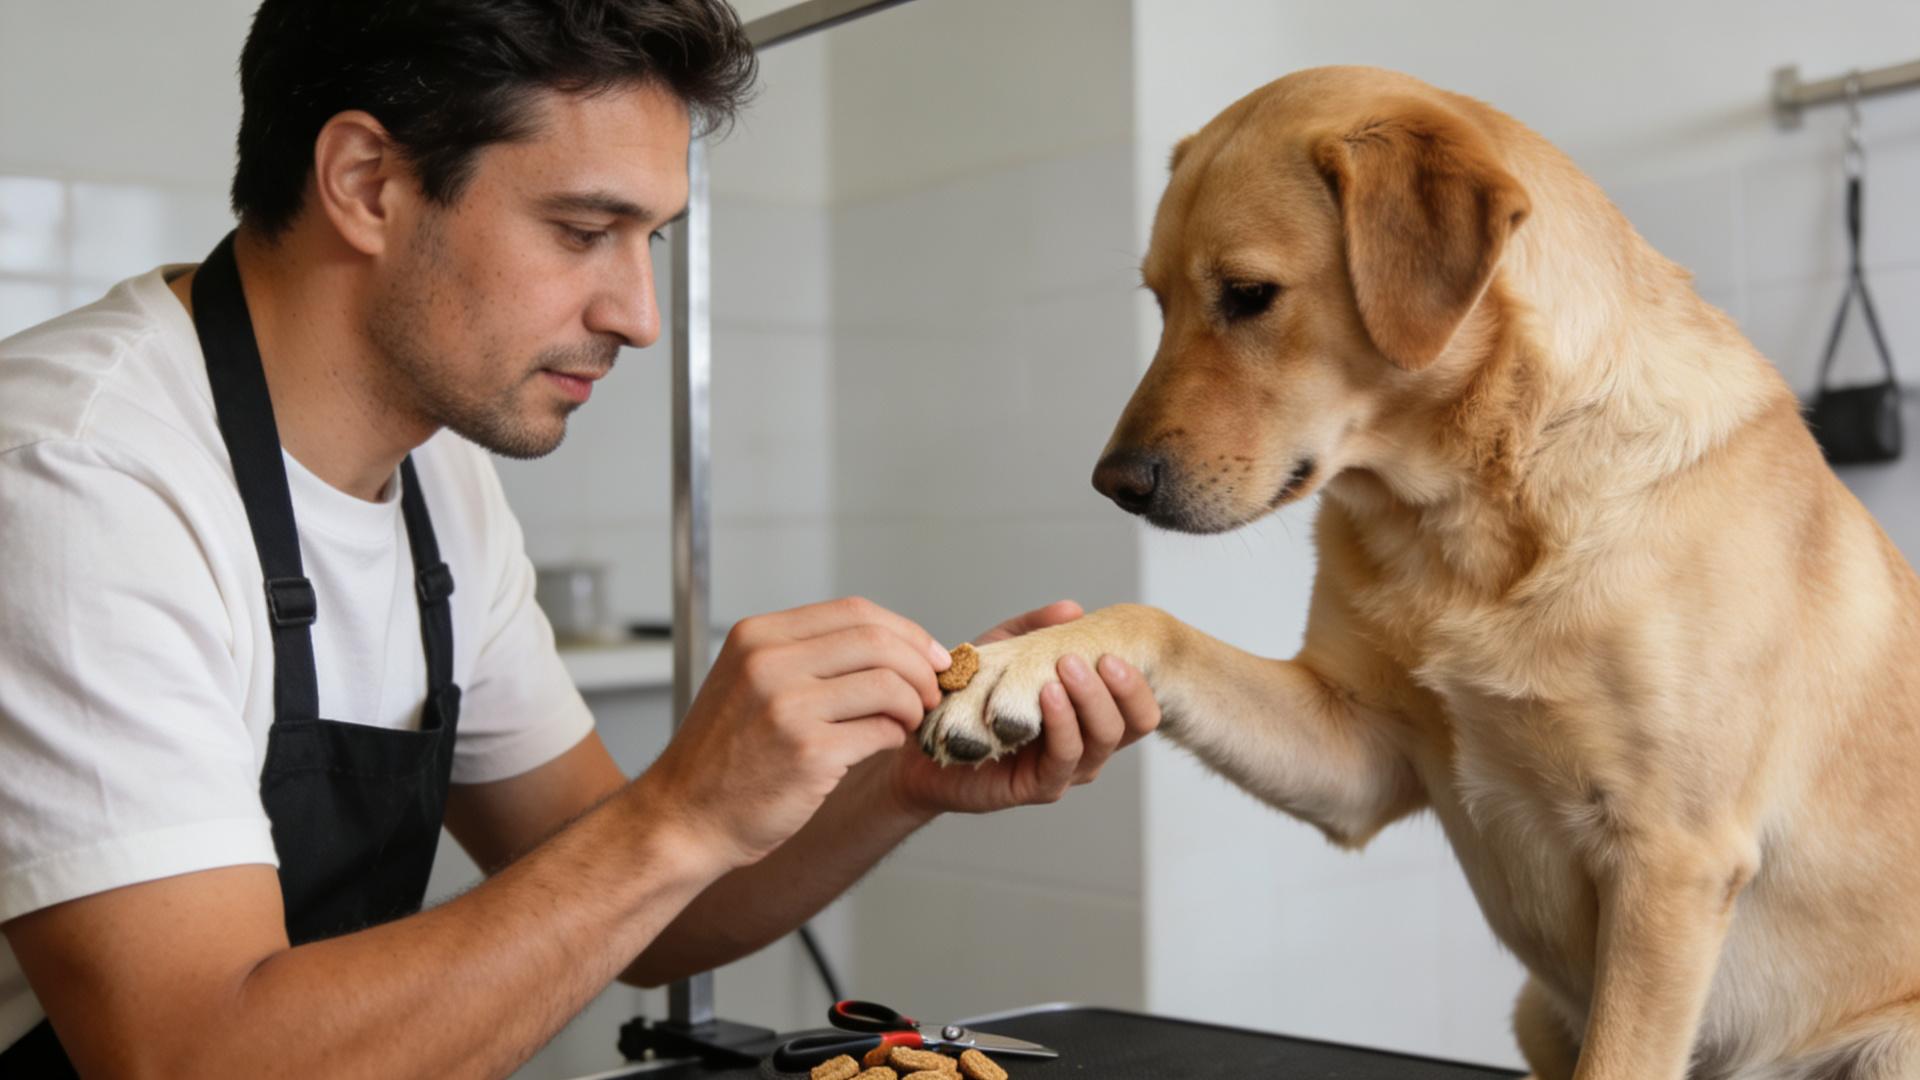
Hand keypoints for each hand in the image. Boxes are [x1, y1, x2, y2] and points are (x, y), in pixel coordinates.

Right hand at [640, 597, 949, 869]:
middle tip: (933, 690)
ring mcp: (787, 708)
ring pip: (888, 685)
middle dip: (920, 666)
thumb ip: (806, 655)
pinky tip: (884, 744)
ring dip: (914, 704)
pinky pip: (881, 731)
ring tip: (909, 721)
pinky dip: (895, 737)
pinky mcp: (809, 754)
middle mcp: (769, 664)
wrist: (682, 819)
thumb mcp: (748, 681)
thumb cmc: (723, 757)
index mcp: (757, 637)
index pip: (855, 611)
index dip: (905, 630)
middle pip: (878, 641)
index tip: (929, 654)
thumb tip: (891, 644)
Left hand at [883, 600, 1160, 815]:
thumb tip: (1073, 609)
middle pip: (1134, 723)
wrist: (927, 736)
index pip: (1138, 705)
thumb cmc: (972, 696)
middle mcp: (1088, 744)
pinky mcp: (1041, 786)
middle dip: (1121, 687)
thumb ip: (1036, 629)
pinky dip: (1062, 723)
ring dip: (1090, 698)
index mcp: (1090, 714)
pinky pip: (1065, 757)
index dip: (1137, 681)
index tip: (1114, 651)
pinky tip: (1046, 695)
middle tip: (1094, 657)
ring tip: (1066, 667)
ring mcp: (1068, 768)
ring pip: (1103, 739)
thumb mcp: (1004, 651)